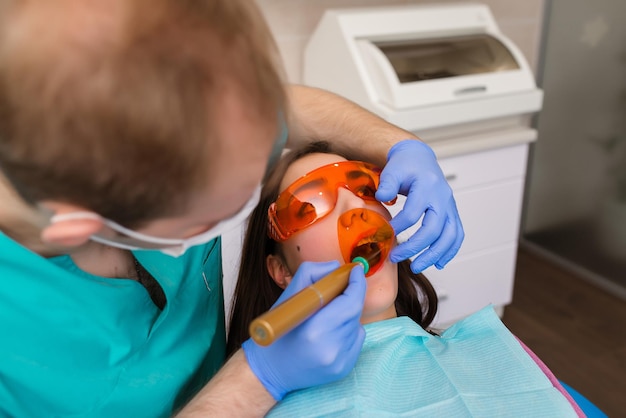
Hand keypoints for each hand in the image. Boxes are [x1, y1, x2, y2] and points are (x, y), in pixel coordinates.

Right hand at [242, 261, 365, 400]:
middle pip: (354, 312)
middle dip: (351, 295)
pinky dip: (347, 331)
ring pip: (356, 325)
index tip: (355, 270)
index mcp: (315, 330)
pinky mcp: (344, 369)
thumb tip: (336, 267)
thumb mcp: (287, 297)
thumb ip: (311, 274)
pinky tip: (329, 333)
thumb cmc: (277, 332)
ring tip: (326, 316)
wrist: (270, 370)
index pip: (350, 302)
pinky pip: (355, 340)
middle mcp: (330, 348)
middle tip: (343, 285)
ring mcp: (339, 362)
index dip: (356, 283)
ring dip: (346, 314)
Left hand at [376, 139, 463, 271]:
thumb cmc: (405, 165)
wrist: (419, 158)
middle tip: (397, 257)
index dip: (398, 227)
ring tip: (417, 267)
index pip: (413, 213)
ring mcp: (450, 206)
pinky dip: (450, 251)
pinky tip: (439, 263)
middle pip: (434, 229)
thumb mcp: (393, 169)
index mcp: (427, 186)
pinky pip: (456, 235)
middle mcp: (442, 198)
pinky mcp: (452, 213)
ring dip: (435, 255)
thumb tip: (382, 198)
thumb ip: (387, 183)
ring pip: (450, 236)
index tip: (385, 235)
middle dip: (415, 247)